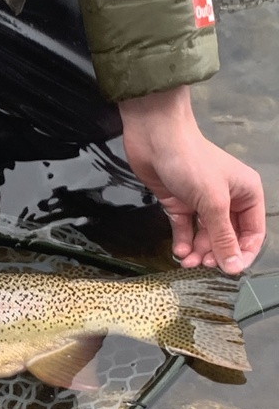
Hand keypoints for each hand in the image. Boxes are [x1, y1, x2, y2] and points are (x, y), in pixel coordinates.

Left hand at [119, 87, 264, 273]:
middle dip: (216, 253)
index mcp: (246, 193)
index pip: (252, 232)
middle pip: (227, 236)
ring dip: (198, 251)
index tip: (228, 269)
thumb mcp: (213, 202)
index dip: (242, 252)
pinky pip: (186, 229)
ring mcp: (201, 202)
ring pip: (205, 236)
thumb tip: (233, 266)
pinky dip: (183, 242)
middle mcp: (227, 199)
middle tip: (204, 264)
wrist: (156, 139)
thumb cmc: (191, 163)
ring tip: (188, 261)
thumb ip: (223, 236)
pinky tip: (179, 251)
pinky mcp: (180, 204)